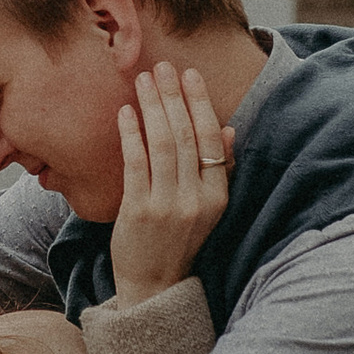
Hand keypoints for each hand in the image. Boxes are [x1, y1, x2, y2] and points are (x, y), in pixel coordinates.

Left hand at [109, 61, 234, 300]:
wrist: (153, 286)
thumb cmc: (178, 240)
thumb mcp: (207, 208)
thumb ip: (218, 170)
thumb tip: (228, 129)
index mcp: (217, 196)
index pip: (211, 140)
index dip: (201, 104)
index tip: (190, 75)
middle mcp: (196, 200)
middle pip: (186, 136)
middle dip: (173, 96)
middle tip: (163, 67)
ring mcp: (167, 206)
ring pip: (163, 145)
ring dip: (152, 108)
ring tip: (142, 81)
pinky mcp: (139, 212)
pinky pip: (136, 164)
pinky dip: (131, 134)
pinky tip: (125, 112)